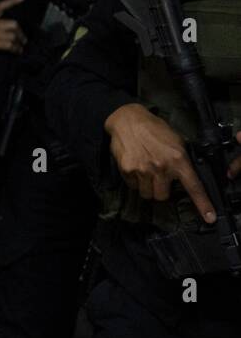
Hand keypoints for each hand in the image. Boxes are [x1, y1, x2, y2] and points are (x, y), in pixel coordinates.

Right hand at [0, 0, 26, 64]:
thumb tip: (4, 30)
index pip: (0, 6)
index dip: (12, 1)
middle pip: (12, 23)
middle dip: (20, 32)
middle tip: (22, 39)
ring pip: (12, 35)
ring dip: (19, 42)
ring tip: (19, 47)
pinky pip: (8, 44)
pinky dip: (15, 48)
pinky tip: (15, 51)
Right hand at [105, 104, 240, 222]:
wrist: (127, 120)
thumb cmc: (154, 129)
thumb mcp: (176, 141)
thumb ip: (181, 160)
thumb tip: (186, 176)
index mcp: (178, 159)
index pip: (193, 186)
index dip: (202, 203)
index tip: (209, 218)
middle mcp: (161, 167)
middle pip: (163, 197)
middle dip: (160, 191)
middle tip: (158, 180)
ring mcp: (143, 170)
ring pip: (147, 195)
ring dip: (147, 188)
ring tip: (145, 173)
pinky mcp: (127, 170)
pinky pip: (133, 186)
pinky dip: (134, 181)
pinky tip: (135, 167)